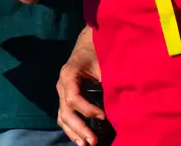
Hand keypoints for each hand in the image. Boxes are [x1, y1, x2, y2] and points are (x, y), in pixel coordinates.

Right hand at [56, 27, 108, 145]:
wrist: (88, 45)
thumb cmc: (97, 53)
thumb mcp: (102, 63)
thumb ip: (106, 80)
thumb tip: (119, 101)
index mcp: (69, 74)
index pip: (74, 97)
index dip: (87, 110)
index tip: (104, 116)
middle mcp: (61, 85)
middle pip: (66, 111)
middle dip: (79, 128)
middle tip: (93, 141)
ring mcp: (62, 93)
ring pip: (63, 117)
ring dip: (73, 132)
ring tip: (85, 145)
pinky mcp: (65, 98)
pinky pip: (64, 116)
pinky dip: (71, 129)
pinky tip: (80, 139)